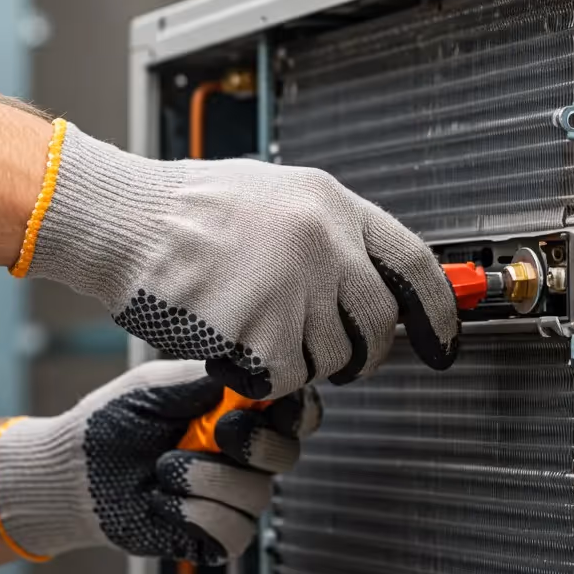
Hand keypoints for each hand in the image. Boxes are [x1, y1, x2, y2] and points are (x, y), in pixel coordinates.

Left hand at [0, 360, 321, 563]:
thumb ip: (206, 379)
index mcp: (234, 413)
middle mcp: (238, 457)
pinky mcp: (210, 536)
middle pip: (288, 454)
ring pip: (258, 496)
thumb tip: (251, 369)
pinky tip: (163, 501)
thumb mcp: (156, 386)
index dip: (297, 410)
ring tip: (164, 467)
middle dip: (259, 443)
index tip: (274, 404)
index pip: (293, 412)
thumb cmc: (108, 424)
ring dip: (208, 479)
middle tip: (221, 432)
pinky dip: (197, 514)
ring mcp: (227, 498)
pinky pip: (234, 533)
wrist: (68, 474)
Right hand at [22, 124, 460, 398]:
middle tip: (336, 358)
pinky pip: (286, 378)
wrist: (127, 221)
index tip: (446, 341)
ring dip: (301, 361)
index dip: (438, 310)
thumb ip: (325, 232)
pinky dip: (261, 375)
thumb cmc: (184, 209)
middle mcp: (325, 244)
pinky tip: (231, 341)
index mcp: (331, 204)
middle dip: (363, 353)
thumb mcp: (273, 195)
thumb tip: (370, 280)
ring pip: (332, 358)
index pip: (415, 264)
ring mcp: (297, 288)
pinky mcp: (265, 331)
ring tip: (255, 329)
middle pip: (378, 324)